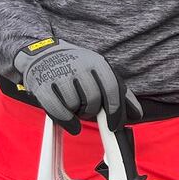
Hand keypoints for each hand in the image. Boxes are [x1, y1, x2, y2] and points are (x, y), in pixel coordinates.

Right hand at [12, 39, 140, 133]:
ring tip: (75, 106)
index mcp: (97, 62)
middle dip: (93, 111)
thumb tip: (136, 114)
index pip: (112, 88)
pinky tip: (72, 123)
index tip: (114, 126)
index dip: (115, 111)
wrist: (44, 53)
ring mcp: (59, 75)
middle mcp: (79, 66)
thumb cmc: (78, 67)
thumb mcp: (100, 71)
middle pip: (93, 99)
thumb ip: (119, 91)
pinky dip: (67, 121)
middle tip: (89, 110)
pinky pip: (58, 111)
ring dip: (78, 113)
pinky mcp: (42, 86)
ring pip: (75, 106)